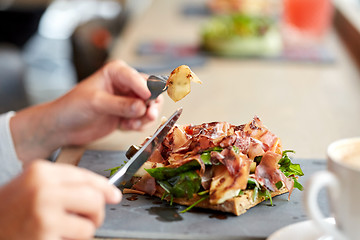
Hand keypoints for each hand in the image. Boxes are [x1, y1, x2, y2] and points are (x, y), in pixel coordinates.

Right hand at [0, 160, 120, 239]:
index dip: (104, 188)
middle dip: (96, 213)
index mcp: (41, 173)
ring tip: (61, 230)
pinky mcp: (44, 238)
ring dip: (81, 232)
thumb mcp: (34, 184)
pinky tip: (52, 237)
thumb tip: (106, 193)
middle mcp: (43, 191)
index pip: (85, 177)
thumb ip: (66, 184)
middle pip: (94, 200)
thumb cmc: (11, 209)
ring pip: (89, 226)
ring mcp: (43, 216)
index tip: (113, 196)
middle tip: (87, 218)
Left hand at [11, 60, 162, 162]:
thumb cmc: (71, 107)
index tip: (148, 100)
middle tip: (149, 115)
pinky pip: (141, 119)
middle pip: (149, 92)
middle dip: (151, 104)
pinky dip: (138, 125)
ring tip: (132, 123)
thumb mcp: (96, 103)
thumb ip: (120, 105)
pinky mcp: (126, 115)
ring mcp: (126, 101)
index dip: (146, 89)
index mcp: (116, 72)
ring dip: (144, 117)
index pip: (138, 78)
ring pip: (148, 107)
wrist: (62, 127)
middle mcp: (124, 85)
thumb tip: (141, 107)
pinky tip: (126, 126)